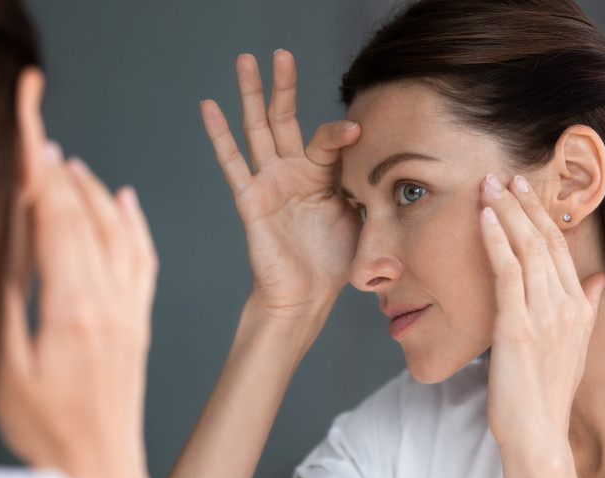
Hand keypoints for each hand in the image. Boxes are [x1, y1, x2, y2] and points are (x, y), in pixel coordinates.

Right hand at [0, 141, 158, 477]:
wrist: (101, 468)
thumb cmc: (49, 431)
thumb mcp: (7, 372)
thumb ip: (4, 306)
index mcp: (73, 308)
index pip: (55, 222)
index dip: (39, 174)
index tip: (29, 135)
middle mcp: (109, 301)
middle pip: (85, 219)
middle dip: (59, 173)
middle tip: (39, 137)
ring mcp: (130, 310)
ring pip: (119, 234)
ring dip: (95, 193)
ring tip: (72, 164)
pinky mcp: (139, 323)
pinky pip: (144, 260)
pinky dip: (135, 225)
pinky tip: (127, 202)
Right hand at [201, 50, 361, 319]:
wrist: (307, 296)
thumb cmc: (334, 262)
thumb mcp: (364, 219)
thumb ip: (370, 189)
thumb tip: (395, 168)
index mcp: (323, 175)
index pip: (328, 140)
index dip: (342, 133)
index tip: (360, 130)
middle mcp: (294, 172)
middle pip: (285, 119)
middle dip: (283, 86)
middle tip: (281, 53)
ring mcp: (270, 182)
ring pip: (257, 129)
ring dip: (250, 95)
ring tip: (245, 60)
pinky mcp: (251, 199)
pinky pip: (232, 163)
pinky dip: (219, 135)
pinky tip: (209, 106)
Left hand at [478, 174, 604, 448]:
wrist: (538, 433)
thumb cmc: (547, 393)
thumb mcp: (575, 347)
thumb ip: (588, 308)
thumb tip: (600, 279)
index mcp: (579, 308)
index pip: (560, 248)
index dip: (541, 215)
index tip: (525, 190)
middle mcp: (565, 306)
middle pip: (544, 240)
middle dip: (523, 204)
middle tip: (504, 175)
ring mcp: (542, 314)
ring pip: (526, 248)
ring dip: (505, 212)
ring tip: (489, 185)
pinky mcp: (517, 326)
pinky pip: (506, 272)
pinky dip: (495, 240)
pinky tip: (484, 218)